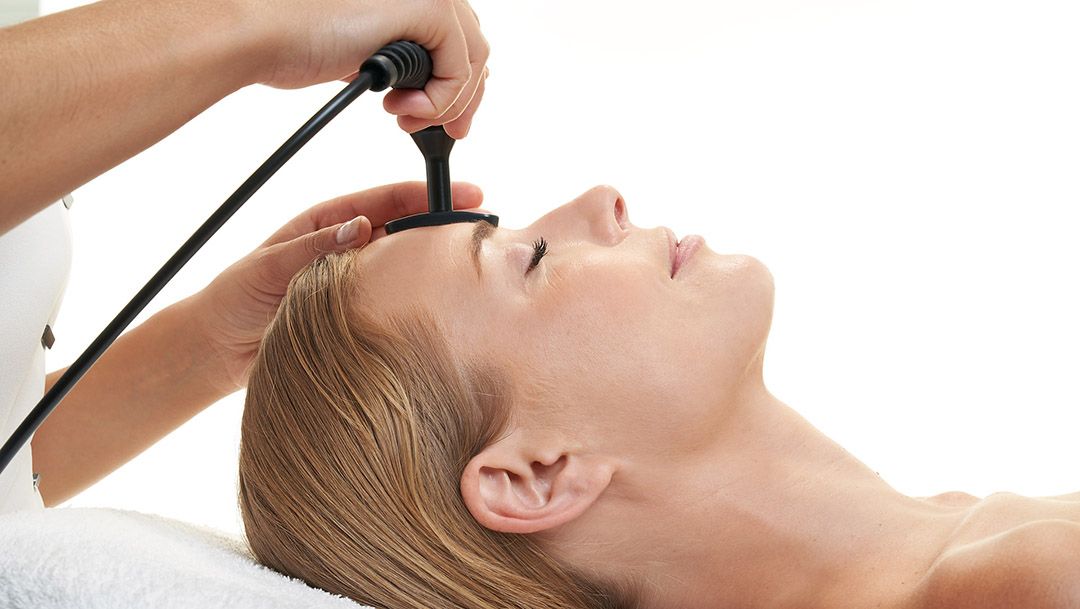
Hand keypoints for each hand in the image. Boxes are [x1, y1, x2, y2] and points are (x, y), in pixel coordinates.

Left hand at [187, 181, 483, 391]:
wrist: (217, 351)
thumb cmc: (235, 300)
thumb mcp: (268, 267)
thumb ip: (313, 247)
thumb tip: (360, 225)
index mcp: (329, 223)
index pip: (388, 200)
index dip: (428, 194)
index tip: (467, 193)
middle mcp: (348, 248)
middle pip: (406, 230)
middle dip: (444, 226)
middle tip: (483, 231)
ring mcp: (356, 282)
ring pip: (404, 267)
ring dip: (434, 265)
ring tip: (472, 268)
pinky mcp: (358, 314)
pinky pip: (394, 302)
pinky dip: (418, 300)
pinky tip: (442, 306)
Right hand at [248, 0, 489, 138]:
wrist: (269, 37)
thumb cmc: (304, 43)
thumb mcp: (370, 54)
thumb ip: (405, 61)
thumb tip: (434, 84)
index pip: (463, 39)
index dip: (464, 86)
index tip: (452, 121)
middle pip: (475, 48)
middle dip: (463, 99)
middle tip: (445, 131)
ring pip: (472, 59)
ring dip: (446, 103)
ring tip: (407, 117)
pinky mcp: (425, 7)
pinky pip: (458, 67)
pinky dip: (438, 99)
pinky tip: (400, 107)